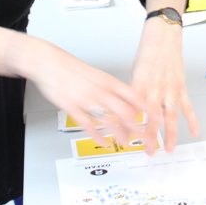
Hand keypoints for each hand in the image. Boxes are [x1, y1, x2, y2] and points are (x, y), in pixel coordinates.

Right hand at [24, 40, 147, 150]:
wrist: (49, 62)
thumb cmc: (71, 68)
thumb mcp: (96, 75)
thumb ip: (110, 88)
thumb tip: (125, 98)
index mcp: (108, 81)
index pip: (133, 95)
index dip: (146, 107)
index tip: (156, 116)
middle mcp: (100, 90)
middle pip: (124, 111)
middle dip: (136, 126)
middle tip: (144, 136)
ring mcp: (86, 100)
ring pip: (108, 119)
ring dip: (119, 133)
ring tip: (125, 142)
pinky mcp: (72, 107)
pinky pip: (87, 124)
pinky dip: (97, 136)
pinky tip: (103, 142)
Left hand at [132, 18, 198, 151]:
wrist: (163, 36)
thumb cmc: (147, 53)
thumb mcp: (134, 73)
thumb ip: (133, 93)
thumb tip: (129, 113)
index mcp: (138, 85)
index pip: (133, 111)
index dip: (130, 127)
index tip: (127, 141)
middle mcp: (154, 89)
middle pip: (151, 118)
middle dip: (150, 137)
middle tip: (148, 150)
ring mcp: (169, 89)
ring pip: (170, 116)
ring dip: (170, 134)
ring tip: (170, 149)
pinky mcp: (181, 87)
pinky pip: (188, 107)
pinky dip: (192, 120)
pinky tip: (194, 131)